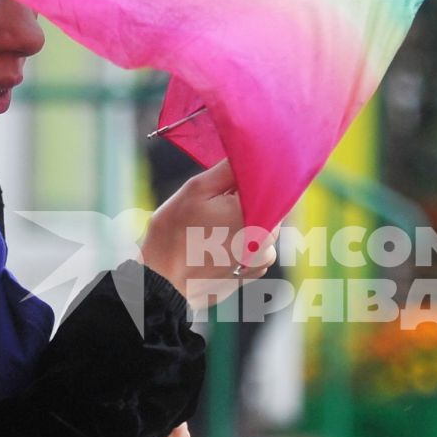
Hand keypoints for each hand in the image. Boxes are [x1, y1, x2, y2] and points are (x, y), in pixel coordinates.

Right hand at [139, 159, 279, 306]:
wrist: (162, 282)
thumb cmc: (175, 235)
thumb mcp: (196, 190)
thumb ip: (227, 170)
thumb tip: (248, 154)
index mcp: (257, 213)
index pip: (274, 185)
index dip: (255, 179)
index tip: (235, 180)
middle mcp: (266, 238)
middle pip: (269, 207)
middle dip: (247, 201)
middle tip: (216, 205)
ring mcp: (260, 259)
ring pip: (264, 229)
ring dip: (246, 224)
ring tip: (213, 230)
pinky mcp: (252, 273)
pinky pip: (257, 251)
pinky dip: (243, 245)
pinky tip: (217, 246)